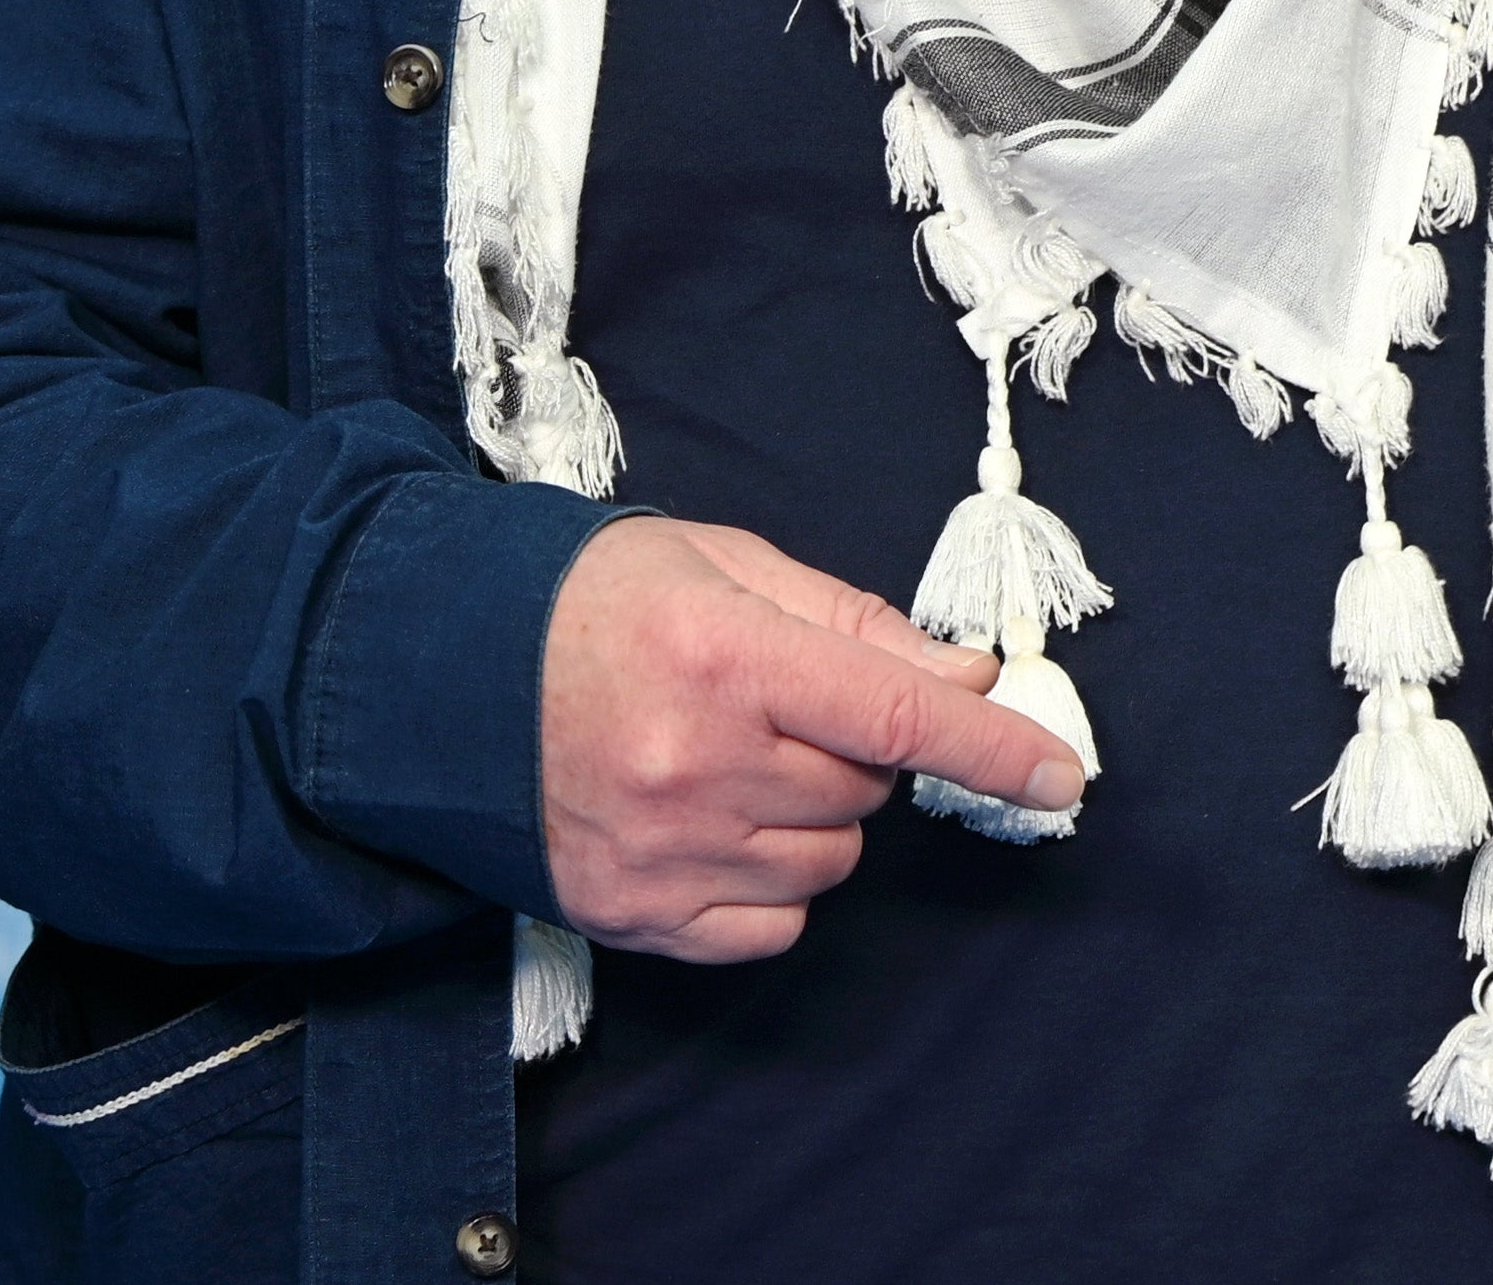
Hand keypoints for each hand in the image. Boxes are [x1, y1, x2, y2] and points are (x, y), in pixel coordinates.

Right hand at [537, 517, 1081, 962]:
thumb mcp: (726, 567)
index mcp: (725, 656)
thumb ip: (855, 625)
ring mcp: (658, 849)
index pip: (900, 717)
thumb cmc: (591, 601)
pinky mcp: (626, 911)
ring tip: (731, 756)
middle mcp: (694, 762)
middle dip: (855, 749)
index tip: (1061, 774)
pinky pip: (770, 925)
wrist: (431, 672)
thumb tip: (966, 674)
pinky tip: (715, 823)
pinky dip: (771, 881)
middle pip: (865, 788)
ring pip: (828, 858)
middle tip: (779, 704)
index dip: (994, 747)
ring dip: (813, 813)